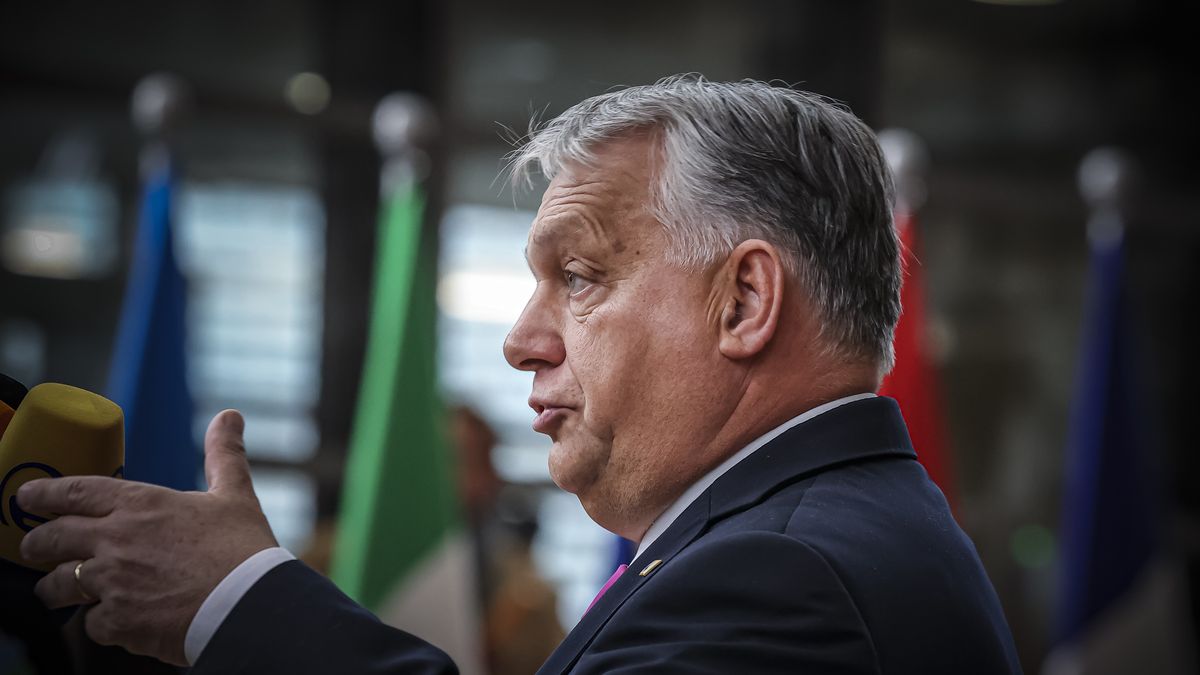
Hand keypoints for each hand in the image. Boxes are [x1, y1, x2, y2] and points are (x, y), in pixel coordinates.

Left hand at [17, 410, 278, 665]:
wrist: (247, 604)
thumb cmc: (242, 548)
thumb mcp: (235, 494)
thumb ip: (223, 454)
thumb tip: (229, 416)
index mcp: (141, 504)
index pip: (76, 491)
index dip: (44, 493)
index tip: (26, 496)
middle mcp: (116, 540)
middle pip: (53, 539)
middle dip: (36, 544)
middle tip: (32, 547)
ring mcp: (112, 582)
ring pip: (59, 585)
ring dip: (53, 588)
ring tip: (54, 592)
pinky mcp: (118, 621)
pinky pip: (90, 624)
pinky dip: (98, 622)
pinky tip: (109, 621)